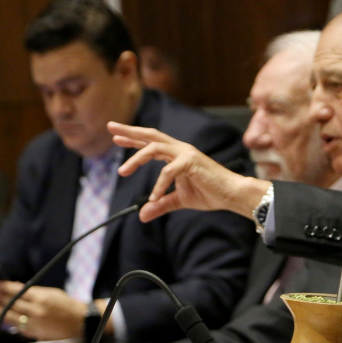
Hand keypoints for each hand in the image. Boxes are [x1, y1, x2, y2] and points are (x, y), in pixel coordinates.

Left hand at [0, 281, 86, 339]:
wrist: (79, 322)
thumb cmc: (66, 305)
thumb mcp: (52, 293)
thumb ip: (34, 291)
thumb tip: (17, 287)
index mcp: (41, 298)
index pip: (16, 291)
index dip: (4, 287)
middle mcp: (36, 311)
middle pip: (11, 303)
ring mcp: (34, 323)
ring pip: (10, 317)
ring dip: (0, 310)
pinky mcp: (34, 333)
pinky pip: (17, 327)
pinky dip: (10, 321)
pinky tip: (5, 317)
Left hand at [107, 121, 268, 222]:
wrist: (231, 195)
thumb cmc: (209, 193)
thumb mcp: (179, 200)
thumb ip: (161, 204)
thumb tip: (142, 214)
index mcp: (176, 154)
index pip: (151, 142)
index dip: (133, 138)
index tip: (115, 138)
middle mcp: (180, 149)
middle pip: (150, 135)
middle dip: (129, 131)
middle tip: (110, 128)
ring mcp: (186, 153)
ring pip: (155, 147)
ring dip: (136, 158)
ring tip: (122, 171)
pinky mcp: (192, 163)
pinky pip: (168, 171)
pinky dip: (159, 185)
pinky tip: (154, 198)